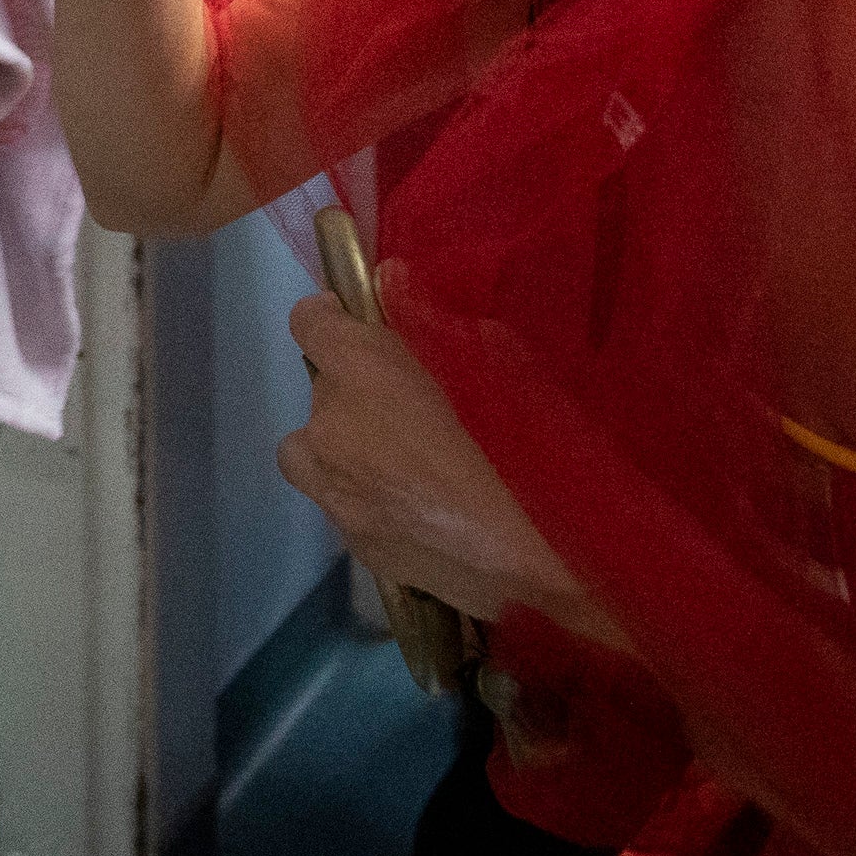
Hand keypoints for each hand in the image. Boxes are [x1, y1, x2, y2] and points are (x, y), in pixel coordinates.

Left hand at [275, 268, 595, 631]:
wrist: (547, 557)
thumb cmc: (530, 445)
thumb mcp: (497, 359)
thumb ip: (435, 327)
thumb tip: (401, 298)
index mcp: (361, 370)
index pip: (308, 324)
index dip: (328, 320)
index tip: (353, 326)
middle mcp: (331, 428)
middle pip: (317, 395)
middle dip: (354, 395)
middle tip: (406, 408)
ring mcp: (337, 494)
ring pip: (312, 458)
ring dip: (342, 450)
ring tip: (400, 463)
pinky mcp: (357, 547)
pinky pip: (344, 507)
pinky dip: (369, 500)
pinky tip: (422, 511)